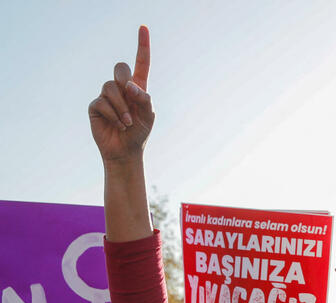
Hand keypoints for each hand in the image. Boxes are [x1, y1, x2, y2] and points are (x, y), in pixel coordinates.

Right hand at [88, 26, 153, 163]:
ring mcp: (106, 95)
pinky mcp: (96, 106)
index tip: (143, 28)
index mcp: (137, 88)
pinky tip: (119, 125)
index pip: (141, 63)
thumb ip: (144, 98)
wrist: (126, 151)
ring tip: (128, 122)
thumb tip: (130, 86)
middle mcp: (121, 88)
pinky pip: (102, 102)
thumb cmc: (139, 132)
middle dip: (125, 79)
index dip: (142, 46)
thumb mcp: (149, 115)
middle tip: (130, 95)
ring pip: (110, 86)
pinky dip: (114, 115)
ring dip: (122, 106)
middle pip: (120, 68)